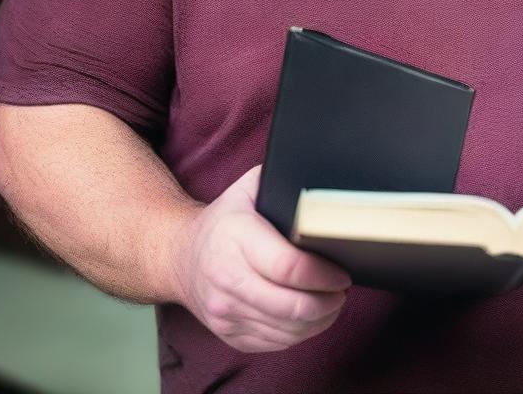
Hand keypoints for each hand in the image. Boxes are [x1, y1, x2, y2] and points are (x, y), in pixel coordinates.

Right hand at [169, 164, 351, 352]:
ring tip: (333, 302)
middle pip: (290, 305)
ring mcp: (225, 311)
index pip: (287, 266)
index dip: (322, 274)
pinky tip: (312, 317)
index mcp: (237, 237)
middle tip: (342, 290)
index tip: (342, 272)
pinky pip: (274, 343)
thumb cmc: (224, 219)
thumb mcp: (248, 188)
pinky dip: (300, 334)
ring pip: (286, 330)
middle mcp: (227, 278)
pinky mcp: (228, 333)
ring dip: (319, 320)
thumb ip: (281, 179)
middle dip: (327, 301)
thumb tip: (320, 182)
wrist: (179, 256)